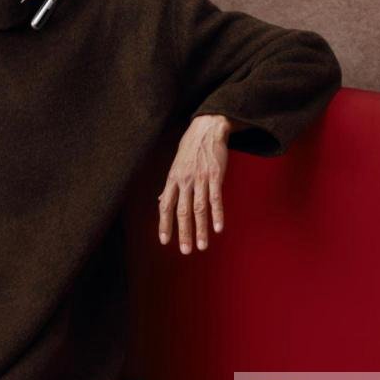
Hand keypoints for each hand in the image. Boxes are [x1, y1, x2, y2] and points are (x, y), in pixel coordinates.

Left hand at [157, 114, 232, 253]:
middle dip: (183, 233)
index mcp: (173, 179)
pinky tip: (218, 228)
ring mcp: (200, 178)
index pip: (165, 206)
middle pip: (182, 211)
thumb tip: (161, 201)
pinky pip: (216, 198)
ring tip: (202, 246)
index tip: (165, 241)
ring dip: (201, 229)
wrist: (207, 128)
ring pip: (199, 208)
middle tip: (185, 251)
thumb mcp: (175, 166)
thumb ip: (170, 186)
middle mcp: (185, 181)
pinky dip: (217, 214)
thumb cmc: (190, 148)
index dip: (164, 224)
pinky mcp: (216, 175)